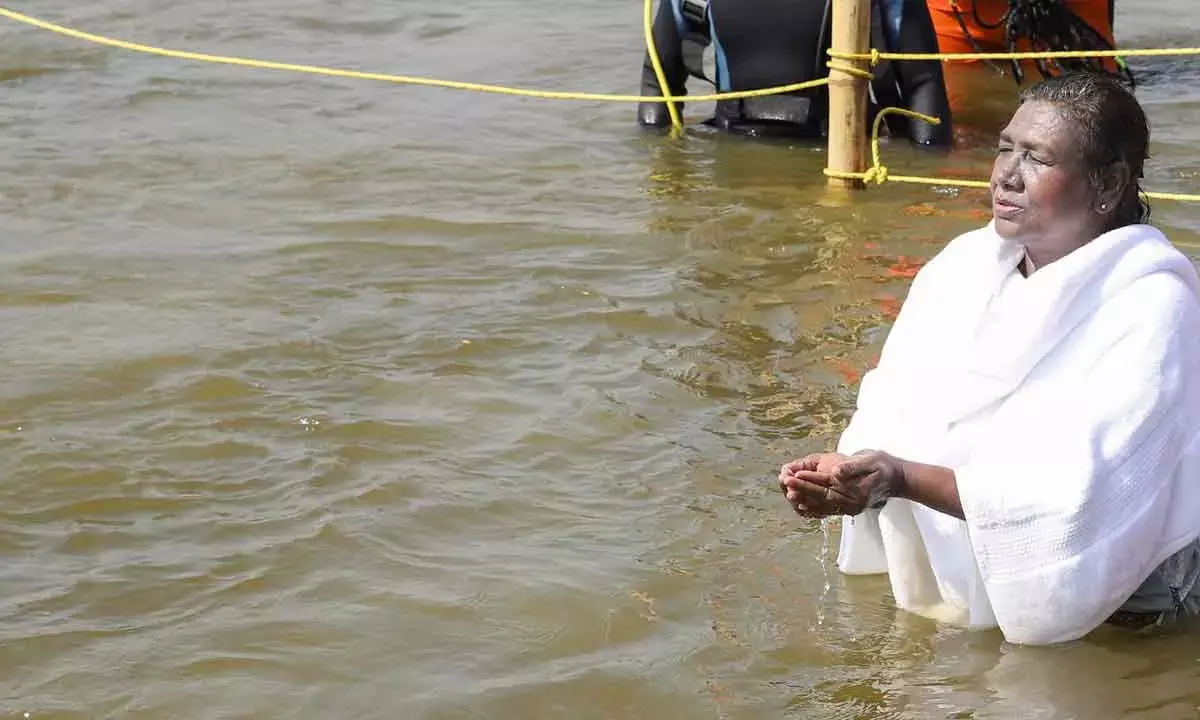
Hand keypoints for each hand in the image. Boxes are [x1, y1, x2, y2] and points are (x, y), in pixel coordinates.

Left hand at [778, 450, 905, 517]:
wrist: (898, 479)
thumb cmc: (884, 466)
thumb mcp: (872, 460)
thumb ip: (853, 467)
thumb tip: (836, 472)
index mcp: (856, 491)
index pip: (828, 486)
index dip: (809, 480)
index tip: (794, 475)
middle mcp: (852, 504)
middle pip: (822, 497)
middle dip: (802, 490)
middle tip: (785, 483)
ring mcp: (850, 508)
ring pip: (823, 506)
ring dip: (804, 500)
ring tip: (788, 494)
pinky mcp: (848, 508)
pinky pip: (828, 511)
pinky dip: (813, 508)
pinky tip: (801, 504)